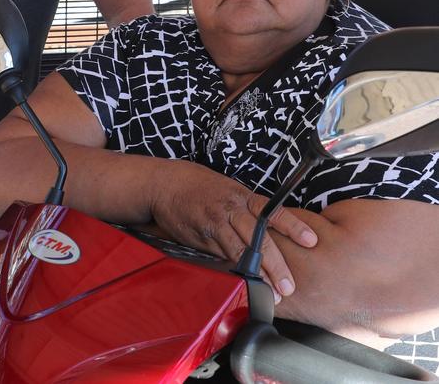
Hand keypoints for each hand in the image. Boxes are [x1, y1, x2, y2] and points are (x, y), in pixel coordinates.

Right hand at [148, 161, 316, 297]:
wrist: (166, 184)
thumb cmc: (198, 186)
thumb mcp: (227, 191)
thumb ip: (244, 214)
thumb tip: (264, 239)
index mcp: (243, 196)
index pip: (273, 211)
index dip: (293, 225)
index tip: (311, 240)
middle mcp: (232, 208)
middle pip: (260, 237)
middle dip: (276, 264)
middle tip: (289, 286)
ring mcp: (216, 221)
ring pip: (241, 250)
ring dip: (257, 274)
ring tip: (270, 293)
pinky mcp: (201, 235)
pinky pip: (221, 255)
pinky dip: (233, 270)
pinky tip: (242, 282)